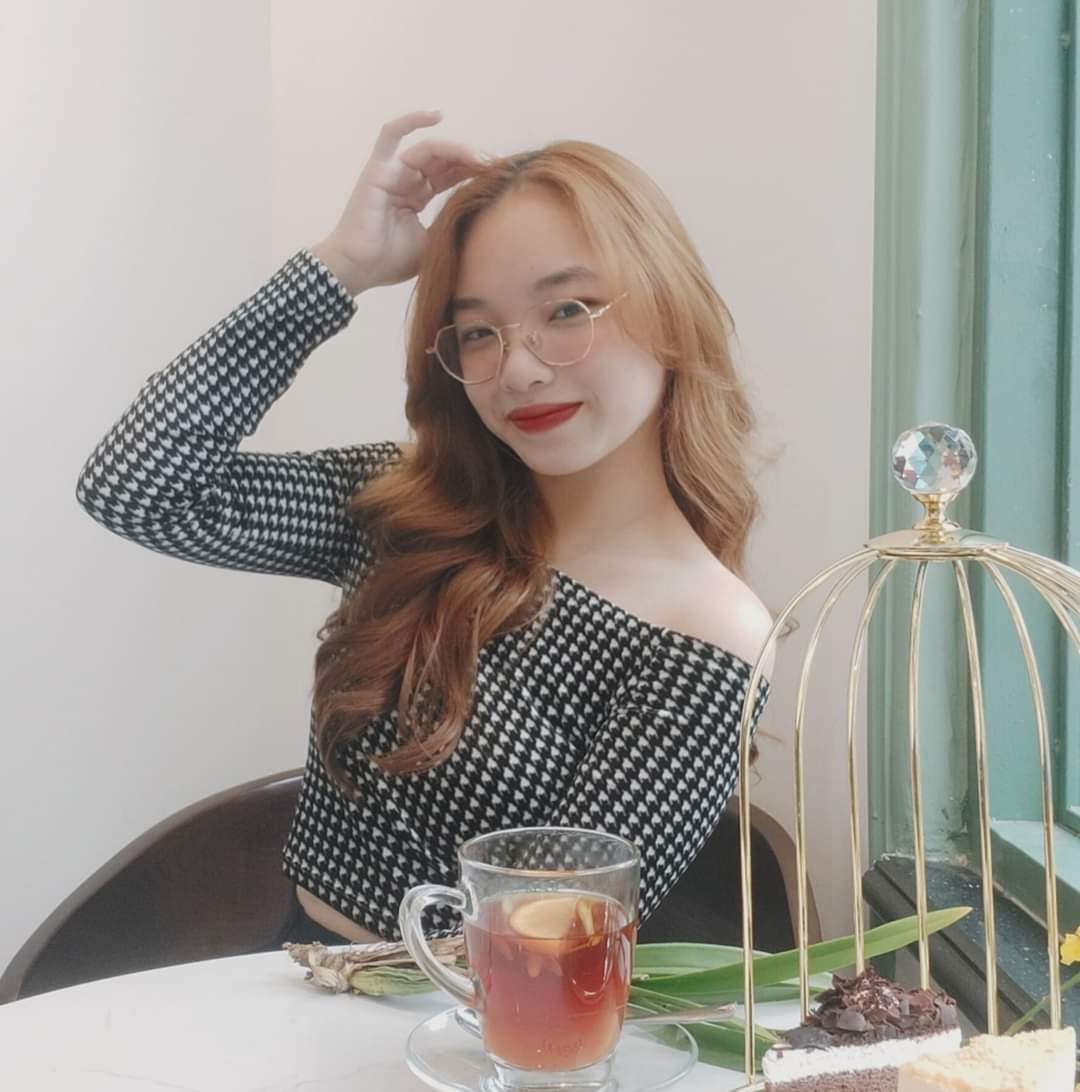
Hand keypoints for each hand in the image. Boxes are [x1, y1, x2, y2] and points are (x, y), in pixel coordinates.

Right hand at [314, 110, 490, 295]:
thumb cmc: (390, 261)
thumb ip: (449, 224)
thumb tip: (479, 218)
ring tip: (479, 159)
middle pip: (443, 161)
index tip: (498, 177)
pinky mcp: (378, 168)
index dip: (473, 173)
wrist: (359, 268)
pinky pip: (391, 135)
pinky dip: (411, 120)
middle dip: (470, 161)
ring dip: (456, 150)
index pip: (449, 176)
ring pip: (429, 150)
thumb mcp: (432, 243)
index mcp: (417, 197)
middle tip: (495, 167)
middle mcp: (406, 180)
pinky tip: (436, 114)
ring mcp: (392, 172)